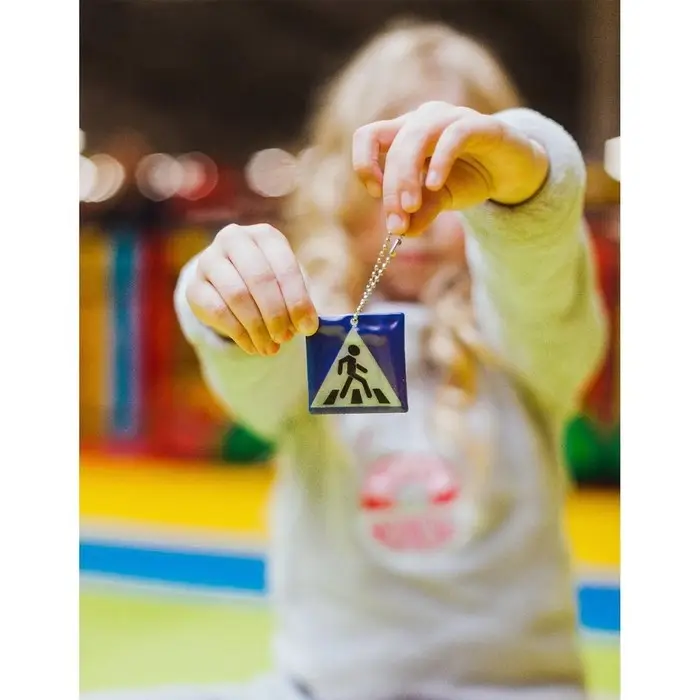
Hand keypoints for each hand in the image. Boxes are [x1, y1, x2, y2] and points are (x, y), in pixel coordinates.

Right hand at [185, 224, 318, 355]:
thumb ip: (297, 303)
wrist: (227, 282)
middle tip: (285, 338)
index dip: (298, 300)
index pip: (285, 267)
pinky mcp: (194, 286)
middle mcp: (234, 239)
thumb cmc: (267, 283)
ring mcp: (209, 260)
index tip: (308, 328)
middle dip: (276, 314)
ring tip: (271, 347)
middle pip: (259, 279)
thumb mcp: (285, 285)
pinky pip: (218, 311)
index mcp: (264, 235)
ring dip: (258, 327)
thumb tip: (307, 325)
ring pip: (237, 295)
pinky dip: (240, 334)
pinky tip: (253, 346)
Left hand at [352, 101, 548, 235]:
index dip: (364, 164)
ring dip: (407, 177)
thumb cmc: (469, 177)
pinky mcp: (480, 124)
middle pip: (394, 147)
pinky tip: (435, 185)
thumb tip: (401, 232)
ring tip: (412, 208)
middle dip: (391, 189)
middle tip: (397, 223)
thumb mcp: (439, 199)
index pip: (368, 136)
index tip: (375, 195)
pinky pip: (453, 136)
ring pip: (416, 138)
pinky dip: (440, 161)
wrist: (512, 169)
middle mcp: (424, 118)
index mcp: (406, 132)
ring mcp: (451, 117)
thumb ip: (420, 212)